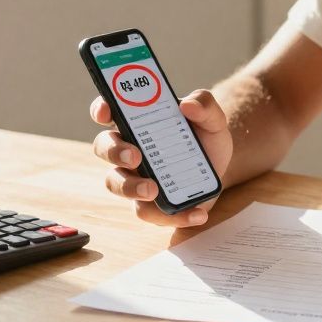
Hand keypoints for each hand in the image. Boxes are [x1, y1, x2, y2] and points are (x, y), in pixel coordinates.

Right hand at [91, 89, 233, 227]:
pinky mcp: (150, 205)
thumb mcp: (212, 119)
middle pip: (104, 147)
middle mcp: (128, 148)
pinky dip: (174, 215)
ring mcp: (135, 178)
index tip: (106, 112)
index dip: (102, 109)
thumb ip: (205, 105)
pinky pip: (150, 213)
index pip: (108, 111)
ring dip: (130, 187)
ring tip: (153, 190)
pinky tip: (197, 212)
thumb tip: (188, 105)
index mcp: (137, 122)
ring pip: (116, 183)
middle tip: (135, 156)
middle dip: (114, 151)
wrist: (220, 170)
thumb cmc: (206, 138)